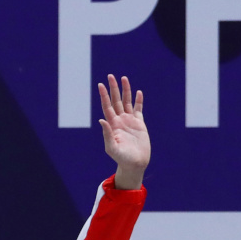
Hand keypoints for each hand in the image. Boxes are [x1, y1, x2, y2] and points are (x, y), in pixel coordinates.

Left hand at [97, 74, 149, 189]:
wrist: (134, 163)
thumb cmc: (121, 158)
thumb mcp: (111, 147)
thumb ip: (107, 134)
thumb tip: (102, 120)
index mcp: (112, 124)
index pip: (107, 106)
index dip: (104, 96)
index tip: (100, 85)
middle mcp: (119, 120)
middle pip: (116, 100)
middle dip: (113, 88)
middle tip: (111, 76)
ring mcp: (129, 121)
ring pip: (127, 102)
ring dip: (126, 90)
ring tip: (124, 78)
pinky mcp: (139, 124)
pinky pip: (138, 110)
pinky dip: (138, 101)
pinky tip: (138, 93)